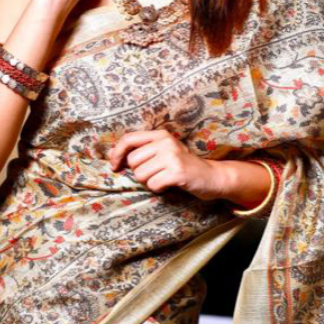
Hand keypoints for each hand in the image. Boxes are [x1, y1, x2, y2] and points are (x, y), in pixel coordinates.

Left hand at [107, 129, 224, 201]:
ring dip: (149, 182)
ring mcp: (172, 156)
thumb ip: (142, 151)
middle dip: (139, 173)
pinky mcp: (177, 172)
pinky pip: (153, 185)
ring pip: (141, 175)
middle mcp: (166, 142)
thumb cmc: (183, 166)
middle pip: (133, 161)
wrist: (212, 176)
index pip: (129, 139)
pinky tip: (170, 185)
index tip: (114, 165)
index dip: (117, 153)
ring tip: (164, 178)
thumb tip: (112, 154)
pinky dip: (159, 189)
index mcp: (161, 135)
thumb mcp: (164, 152)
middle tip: (155, 174)